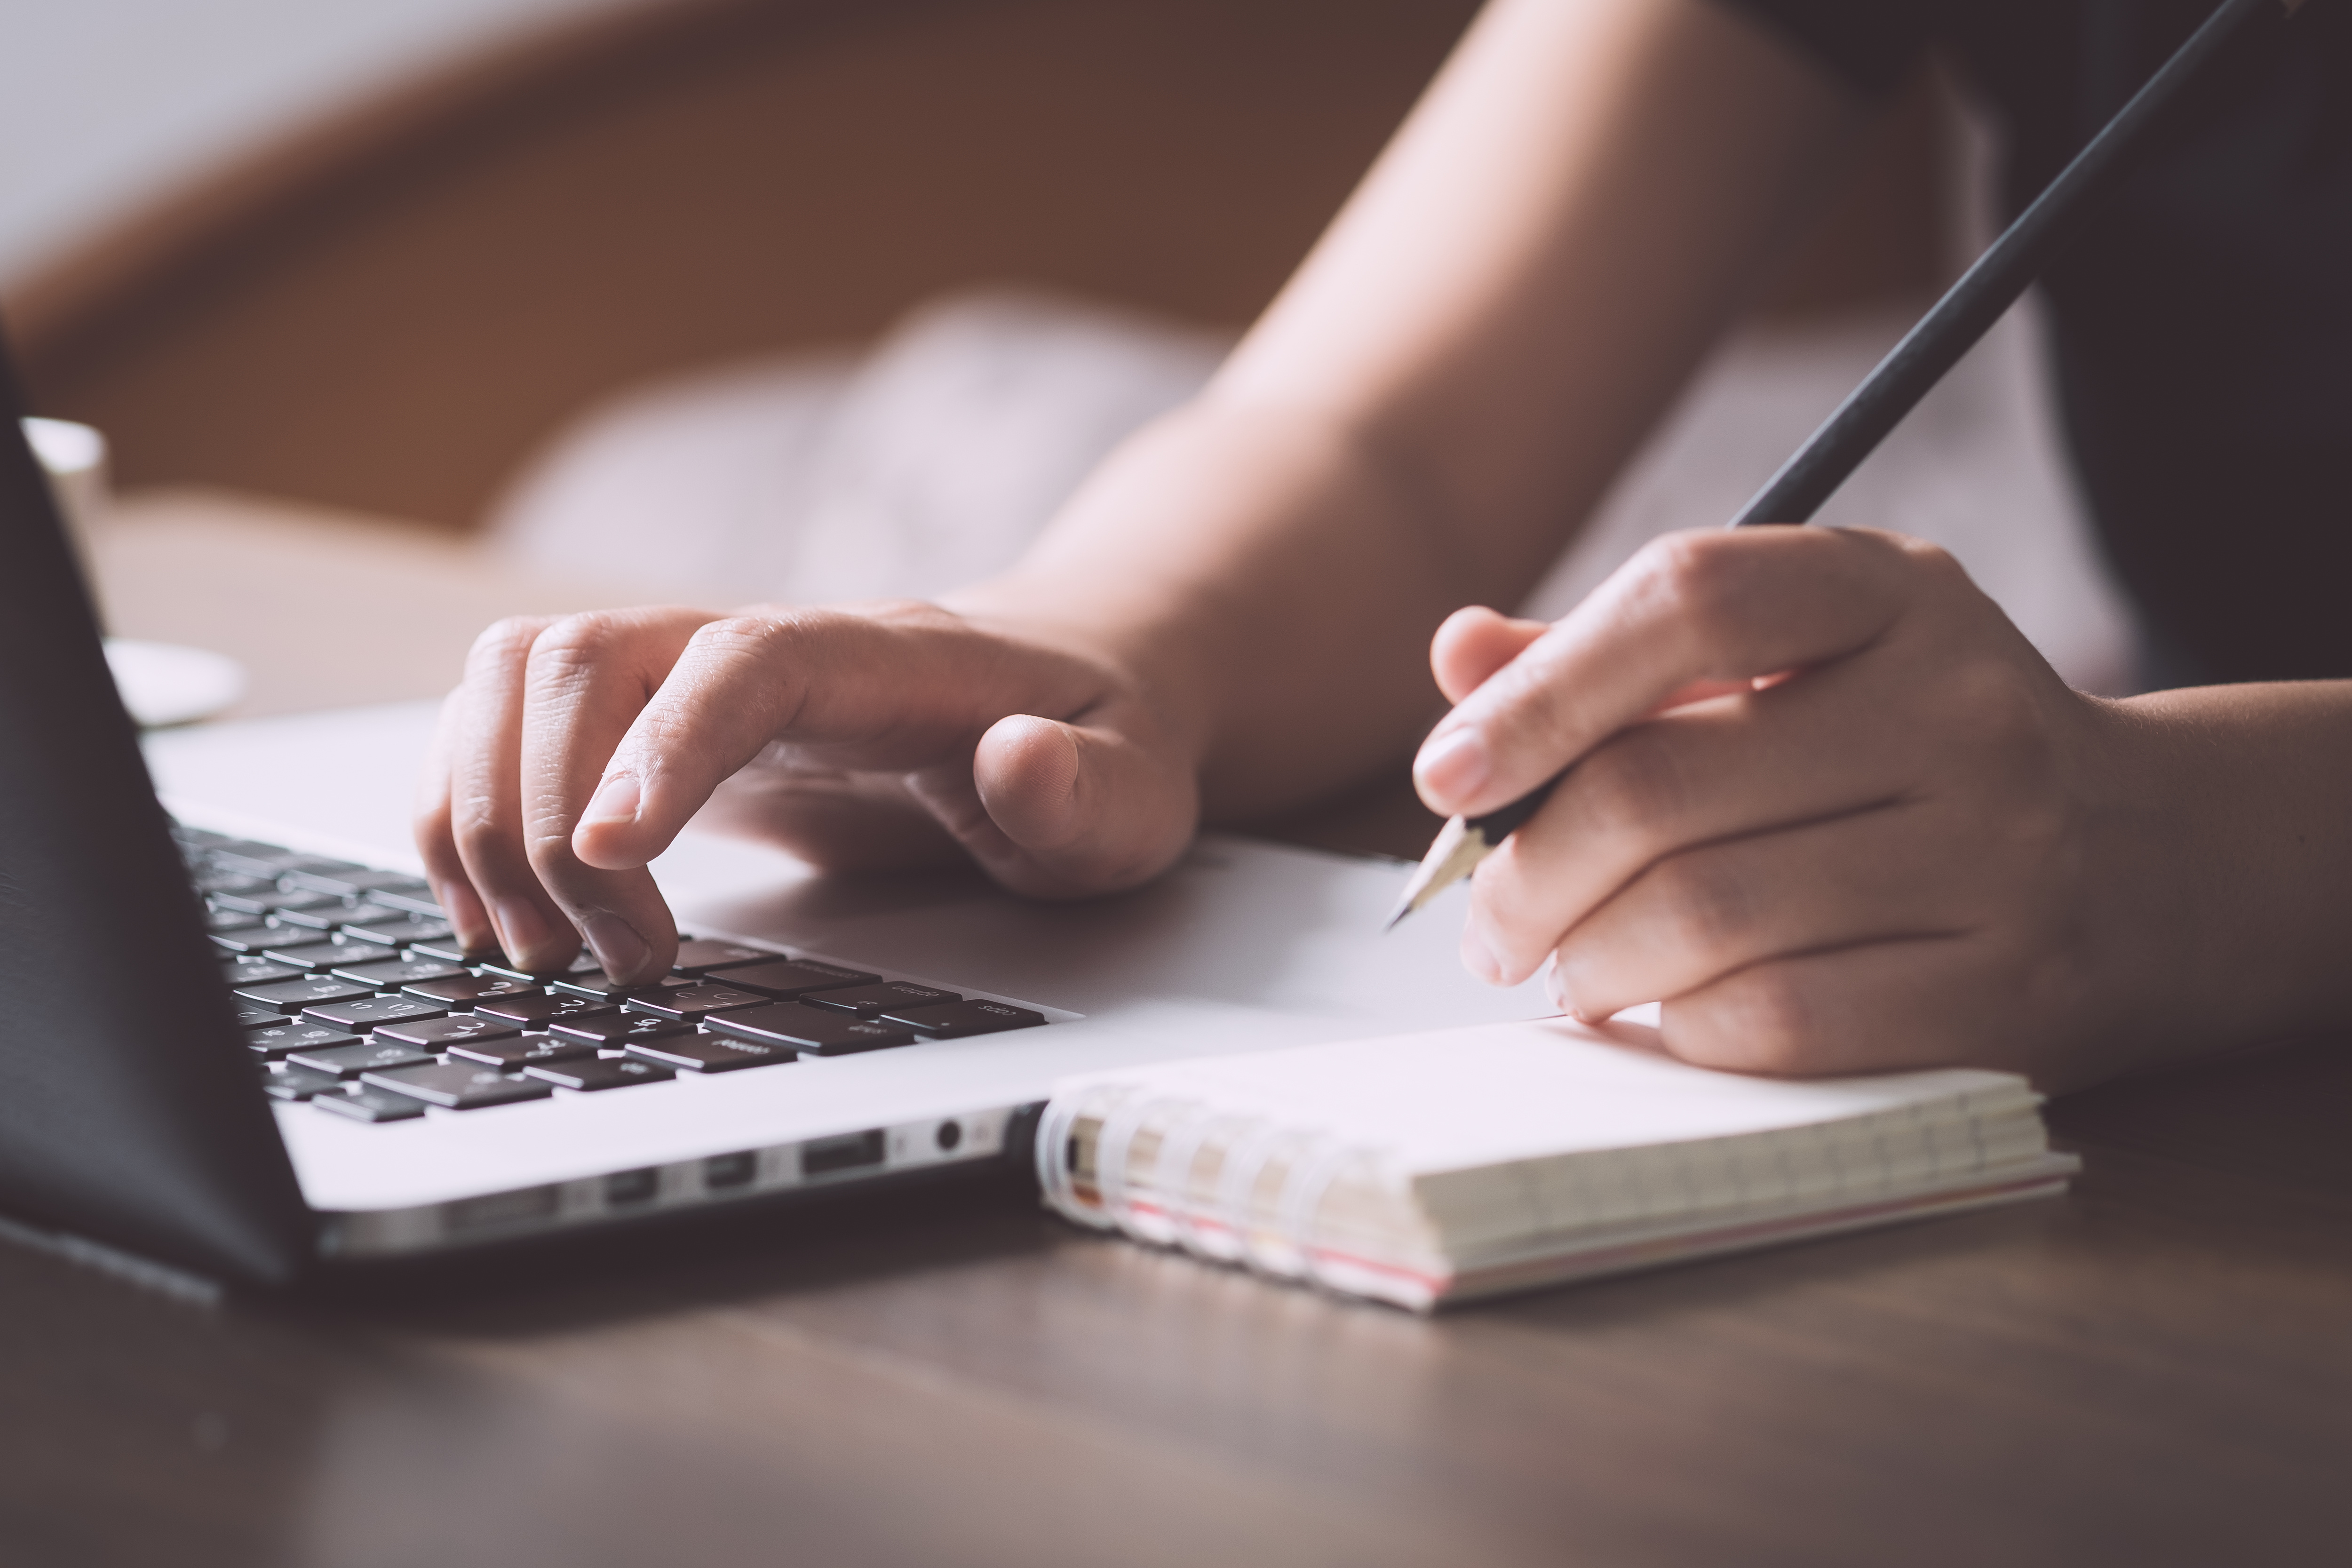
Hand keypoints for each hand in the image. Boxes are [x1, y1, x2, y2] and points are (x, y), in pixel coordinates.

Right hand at [414, 600, 1200, 982]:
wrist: (1066, 694)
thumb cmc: (1093, 747)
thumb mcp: (1130, 791)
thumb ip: (1085, 789)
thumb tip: (1022, 759)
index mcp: (882, 656)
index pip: (745, 661)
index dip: (662, 745)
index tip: (608, 857)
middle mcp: (762, 646)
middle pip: (588, 657)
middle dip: (549, 816)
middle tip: (610, 962)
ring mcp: (690, 677)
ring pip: (516, 675)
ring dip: (483, 812)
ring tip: (543, 951)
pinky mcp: (649, 726)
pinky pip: (505, 725)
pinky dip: (466, 812)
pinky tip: (506, 916)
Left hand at [1411, 526, 2167, 1088]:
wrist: (2159, 859)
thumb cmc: (1916, 748)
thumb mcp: (1796, 658)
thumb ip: (1621, 655)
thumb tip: (1458, 657)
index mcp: (1890, 592)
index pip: (1686, 598)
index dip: (1540, 692)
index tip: (1450, 775)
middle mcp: (1959, 707)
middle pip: (1661, 788)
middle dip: (1528, 872)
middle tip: (1487, 921)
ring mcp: (2000, 853)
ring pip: (1705, 917)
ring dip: (1587, 961)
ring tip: (1564, 968)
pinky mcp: (2011, 992)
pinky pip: (1782, 1022)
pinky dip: (1681, 1029)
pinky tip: (1659, 1016)